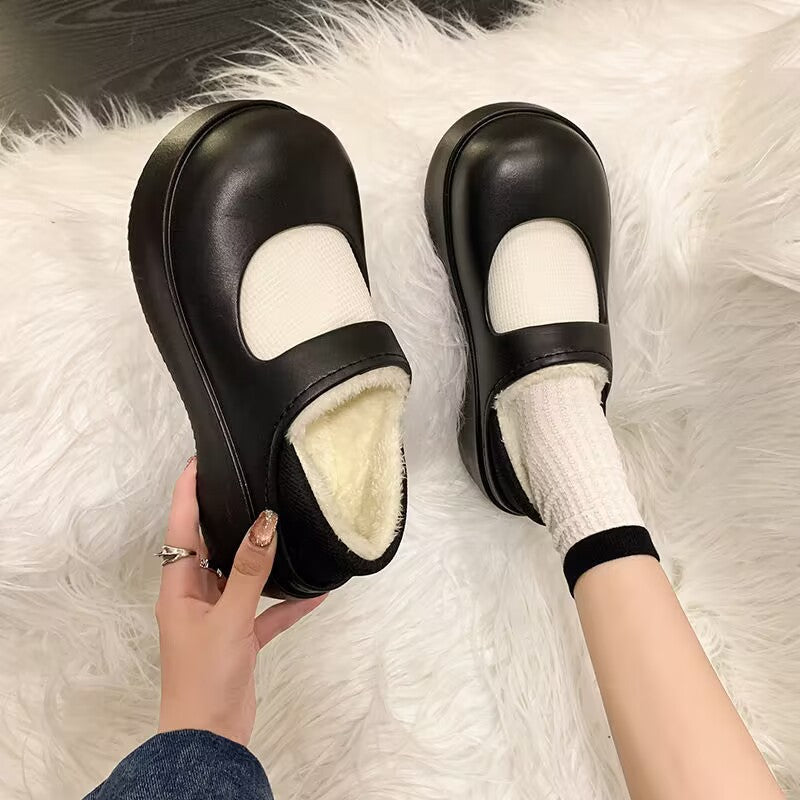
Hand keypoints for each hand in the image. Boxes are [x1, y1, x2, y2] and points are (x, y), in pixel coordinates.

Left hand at [155, 457, 325, 745]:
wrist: (210, 740)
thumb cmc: (206, 676)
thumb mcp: (230, 618)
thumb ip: (250, 570)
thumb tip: (265, 521)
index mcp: (179, 588)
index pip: (181, 529)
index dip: (187, 493)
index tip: (199, 460)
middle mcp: (195, 597)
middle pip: (210, 547)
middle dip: (227, 516)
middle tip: (248, 482)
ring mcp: (218, 618)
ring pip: (241, 576)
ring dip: (262, 558)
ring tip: (283, 525)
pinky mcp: (240, 639)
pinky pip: (265, 611)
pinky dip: (285, 601)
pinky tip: (315, 592)